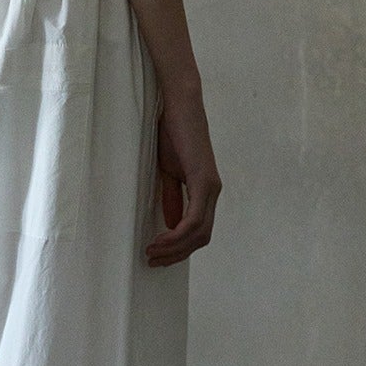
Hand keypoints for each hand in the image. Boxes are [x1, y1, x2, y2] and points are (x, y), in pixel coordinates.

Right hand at [145, 81, 221, 266]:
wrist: (179, 105)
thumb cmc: (172, 132)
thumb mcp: (169, 172)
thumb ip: (173, 197)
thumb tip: (172, 225)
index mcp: (206, 190)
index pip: (199, 231)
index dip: (179, 248)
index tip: (157, 255)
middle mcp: (213, 192)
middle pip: (201, 238)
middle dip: (176, 254)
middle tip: (152, 260)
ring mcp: (211, 188)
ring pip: (198, 233)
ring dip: (174, 248)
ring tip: (151, 251)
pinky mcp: (204, 182)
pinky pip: (194, 220)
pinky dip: (177, 234)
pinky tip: (161, 238)